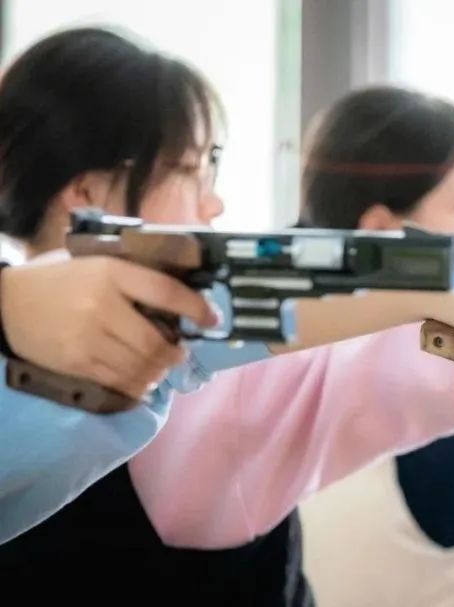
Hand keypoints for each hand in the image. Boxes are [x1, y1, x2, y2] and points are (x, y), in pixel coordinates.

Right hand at [1, 257, 215, 400]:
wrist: (4, 303)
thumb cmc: (57, 281)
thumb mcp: (95, 264)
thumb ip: (130, 277)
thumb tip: (177, 297)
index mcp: (111, 272)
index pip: (166, 291)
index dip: (196, 308)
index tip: (212, 319)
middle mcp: (102, 305)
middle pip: (156, 341)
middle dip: (176, 353)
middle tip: (179, 353)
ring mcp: (88, 337)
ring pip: (141, 365)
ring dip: (158, 372)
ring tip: (160, 367)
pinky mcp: (77, 362)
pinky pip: (120, 381)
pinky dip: (137, 385)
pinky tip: (140, 381)